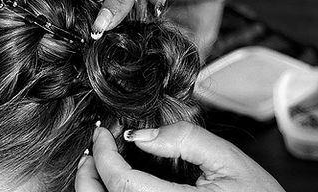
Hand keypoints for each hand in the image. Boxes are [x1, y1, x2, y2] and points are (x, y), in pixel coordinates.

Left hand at [75, 122, 284, 191]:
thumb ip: (185, 141)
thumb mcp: (230, 162)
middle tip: (93, 148)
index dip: (104, 152)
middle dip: (88, 174)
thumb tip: (141, 135)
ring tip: (99, 165)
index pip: (121, 182)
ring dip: (95, 189)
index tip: (103, 132)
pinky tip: (117, 185)